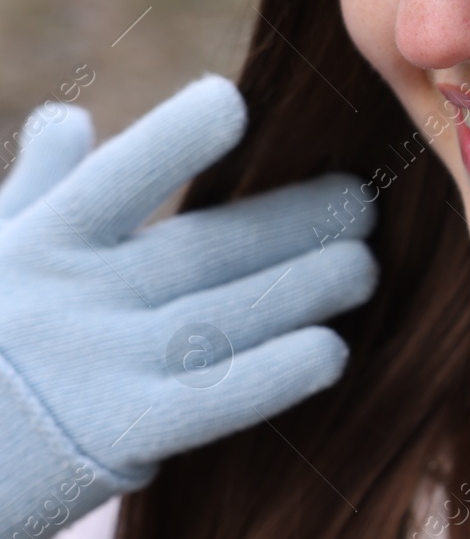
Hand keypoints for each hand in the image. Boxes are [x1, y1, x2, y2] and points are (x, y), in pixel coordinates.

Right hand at [0, 74, 377, 538]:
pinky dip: (274, 375)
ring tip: (364, 267)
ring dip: (304, 289)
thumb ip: (36, 188)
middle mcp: (73, 300)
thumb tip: (67, 118)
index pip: (114, 179)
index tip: (233, 99)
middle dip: (290, 223)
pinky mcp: (117, 439)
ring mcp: (98, 370)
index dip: (172, 138)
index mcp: (41, 243)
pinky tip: (331, 352)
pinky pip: (212, 400)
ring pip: (226, 316)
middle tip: (362, 202)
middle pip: (203, 249)